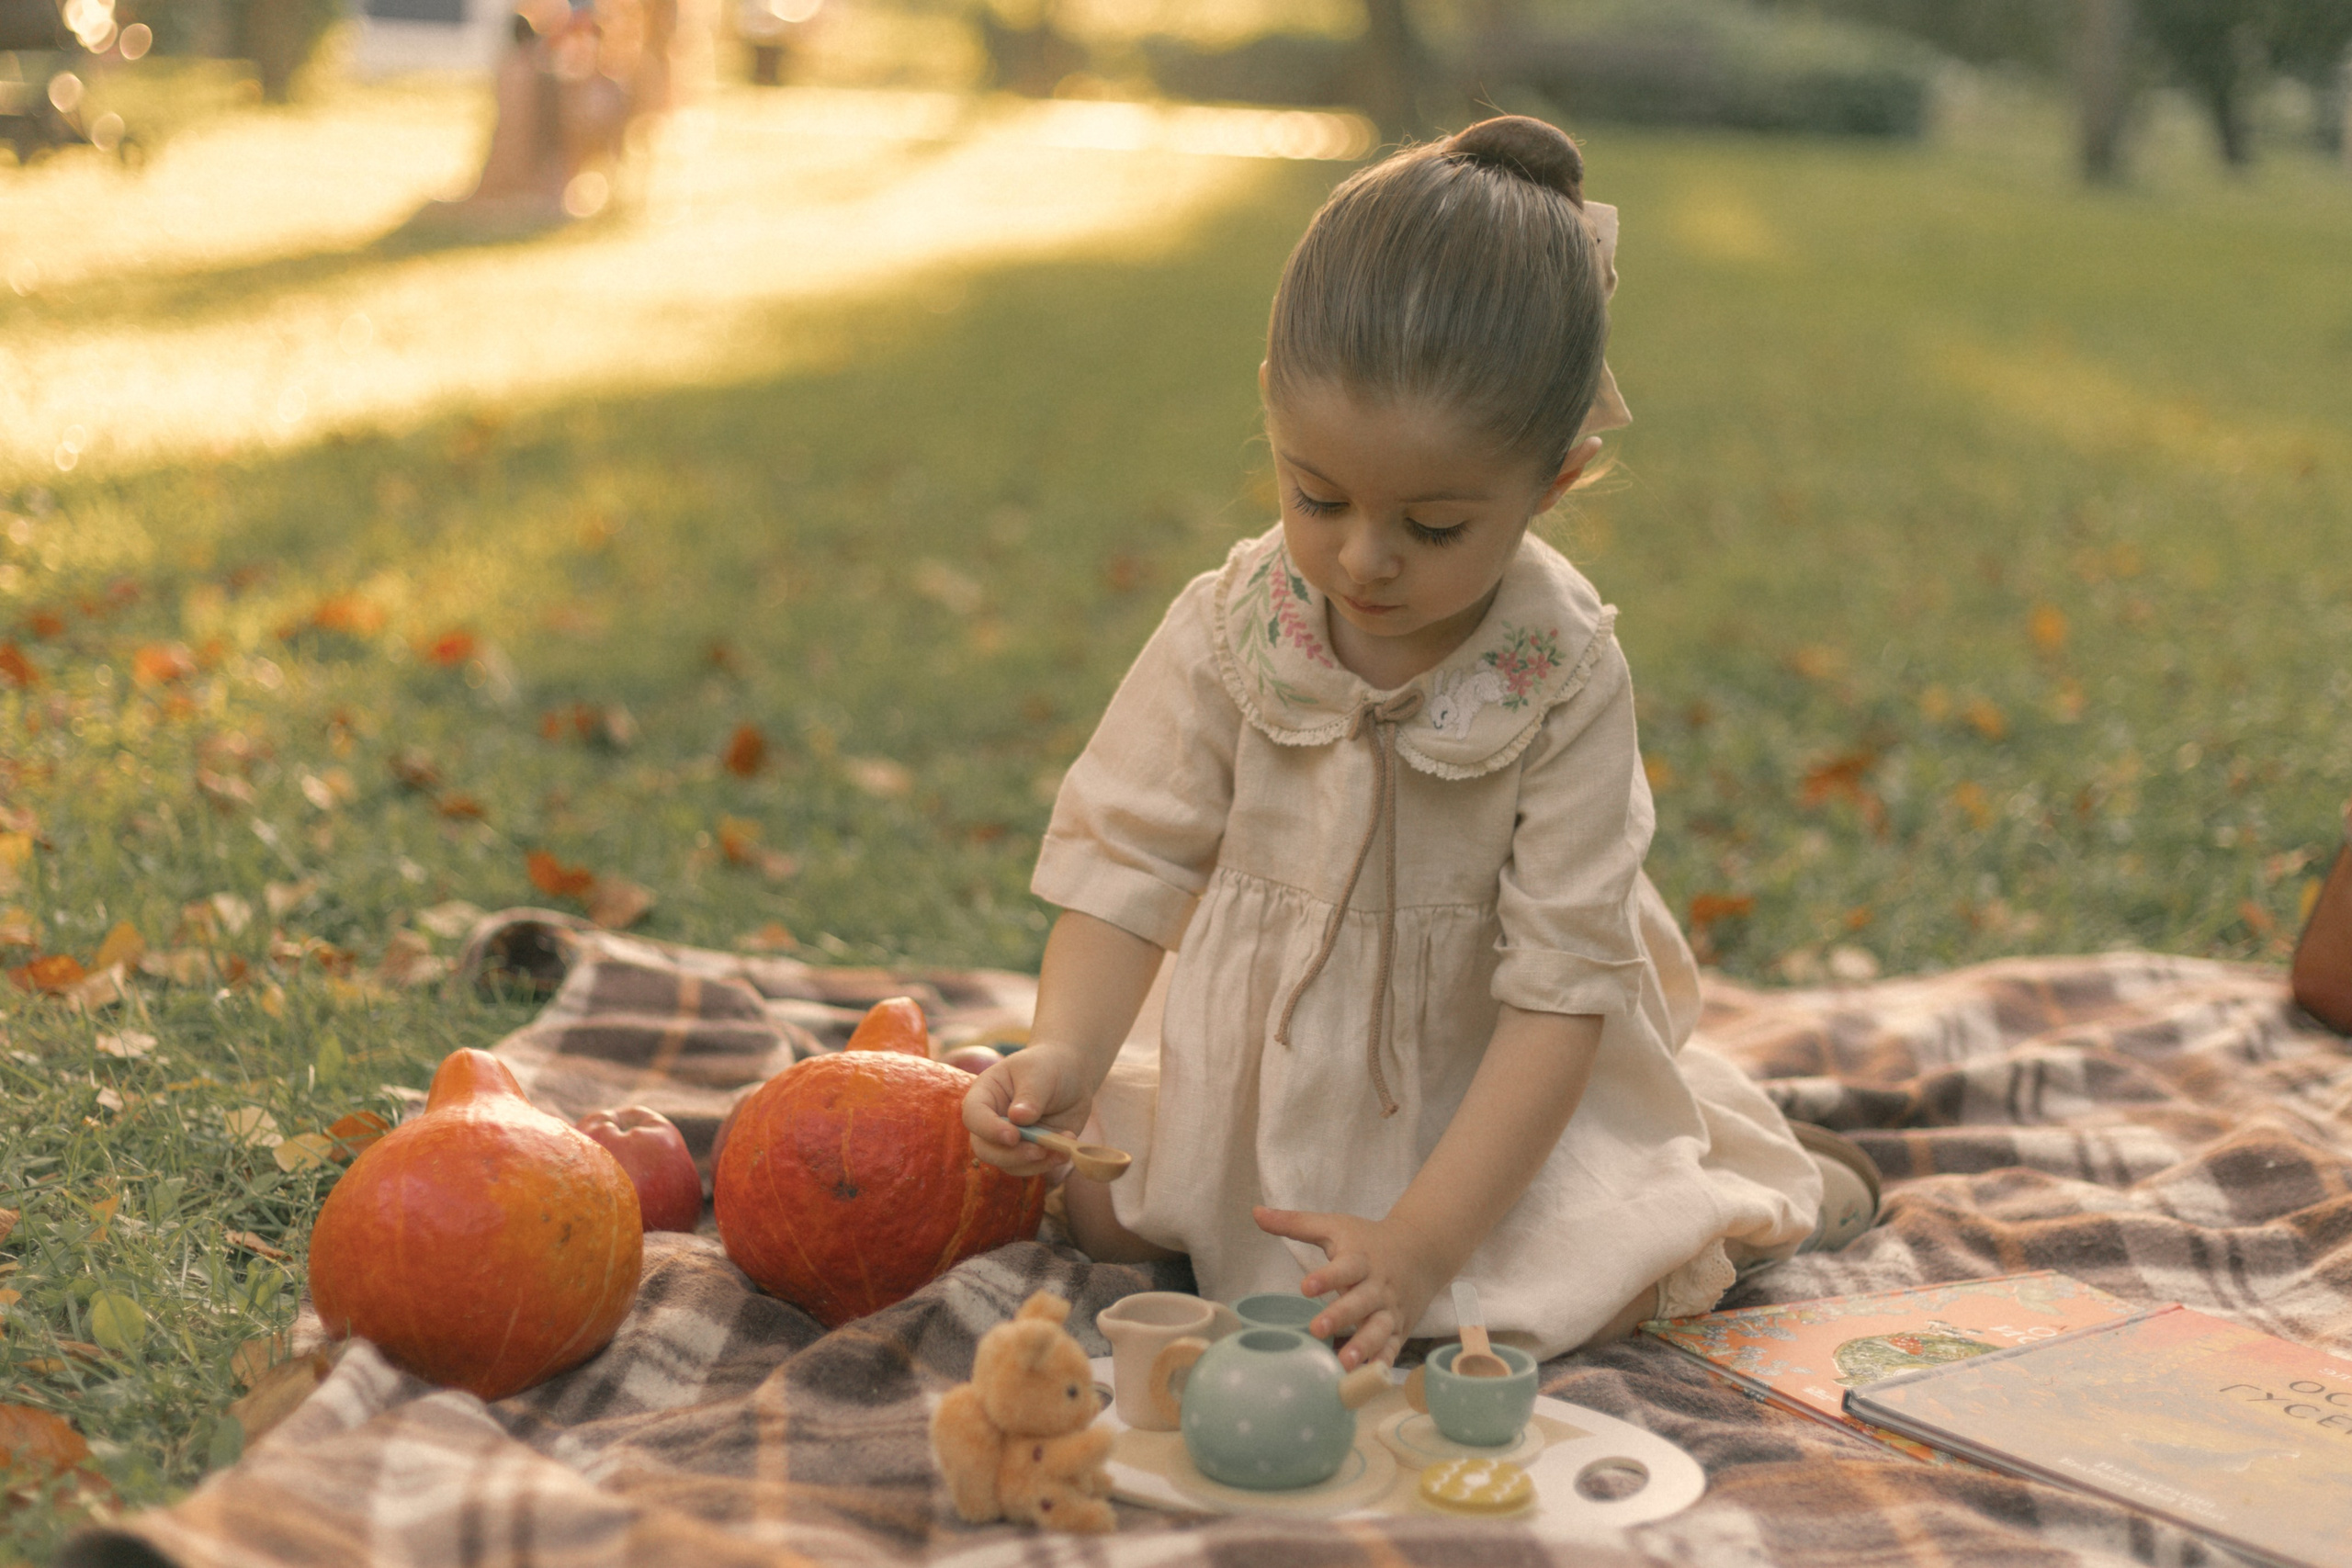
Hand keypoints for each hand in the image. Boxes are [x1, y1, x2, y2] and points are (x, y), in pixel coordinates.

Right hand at [961, 1043, 1095, 1177]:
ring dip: (1034, 1163)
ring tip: (1061, 1149)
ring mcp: (1009, 1139)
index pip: (973, 1116)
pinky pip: (1030, 1167)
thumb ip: (1030, 1095)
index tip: (1013, 1135)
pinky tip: (1065, 1150)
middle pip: (985, 1148)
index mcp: (984, 1095)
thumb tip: (1018, 1118)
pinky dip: (1048, 1164)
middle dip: (1011, 1155)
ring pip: (1008, 1164)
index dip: (989, 1130)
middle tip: (1040, 1150)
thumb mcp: (1040, 1073)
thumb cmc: (1048, 1066)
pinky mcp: (1028, 1151)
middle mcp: (991, 1121)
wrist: (1071, 1075)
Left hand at [1251, 1205, 1445, 1370]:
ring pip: (1379, 1329)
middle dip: (1341, 1317)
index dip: (1327, 1278)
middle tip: (1317, 1330)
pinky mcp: (1400, 1328)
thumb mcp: (1334, 1226)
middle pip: (1361, 1302)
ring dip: (1364, 1346)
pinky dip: (1382, 1363)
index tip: (1305, 1287)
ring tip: (1344, 1363)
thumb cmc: (1368, 1240)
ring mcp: (1390, 1310)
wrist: (1422, 1249)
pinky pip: (1392, 1348)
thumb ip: (1295, 1223)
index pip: (1345, 1267)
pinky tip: (1367, 1379)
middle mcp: (1378, 1286)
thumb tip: (1255, 1213)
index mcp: (1361, 1260)